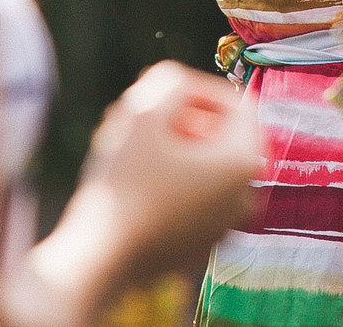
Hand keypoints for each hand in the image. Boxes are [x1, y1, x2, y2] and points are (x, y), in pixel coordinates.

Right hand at [68, 62, 263, 289]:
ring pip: (205, 170)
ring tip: (133, 147)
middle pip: (222, 138)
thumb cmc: (122, 184)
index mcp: (244, 162)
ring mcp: (223, 227)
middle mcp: (245, 197)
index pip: (235, 104)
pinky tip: (133, 183)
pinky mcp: (199, 246)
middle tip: (144, 118)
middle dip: (184, 121)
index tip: (158, 94)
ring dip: (175, 152)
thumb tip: (180, 83)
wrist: (98, 260)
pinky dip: (171, 184)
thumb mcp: (142, 113)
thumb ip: (169, 82)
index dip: (196, 90)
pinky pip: (193, 201)